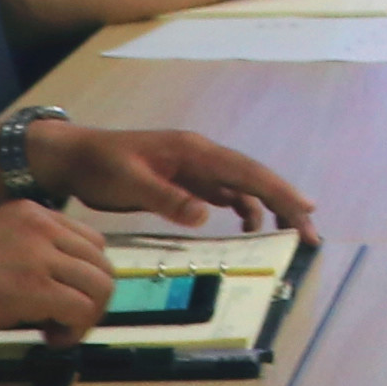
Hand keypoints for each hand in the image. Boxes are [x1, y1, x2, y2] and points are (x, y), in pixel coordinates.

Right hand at [0, 196, 117, 341]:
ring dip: (87, 316)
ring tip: (57, 333)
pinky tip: (51, 340)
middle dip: (92, 298)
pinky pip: (82, 310)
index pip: (90, 241)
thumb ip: (24, 255)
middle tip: (65, 322)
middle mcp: (42, 226)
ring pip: (101, 286)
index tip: (63, 299)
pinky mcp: (34, 288)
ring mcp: (39, 255)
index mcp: (30, 212)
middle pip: (103, 263)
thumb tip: (52, 292)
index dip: (84, 276)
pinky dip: (75, 331)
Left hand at [38, 121, 311, 232]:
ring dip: (269, 208)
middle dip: (286, 203)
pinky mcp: (186, 183)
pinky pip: (225, 195)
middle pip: (255, 179)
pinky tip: (250, 228)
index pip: (246, 172)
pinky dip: (243, 210)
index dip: (279, 191)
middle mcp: (202, 157)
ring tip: (291, 234)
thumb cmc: (99, 164)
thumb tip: (206, 214)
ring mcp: (195, 170)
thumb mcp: (129, 181)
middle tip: (311, 233)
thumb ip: (167, 197)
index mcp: (194, 151)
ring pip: (244, 188)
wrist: (75, 158)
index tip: (306, 209)